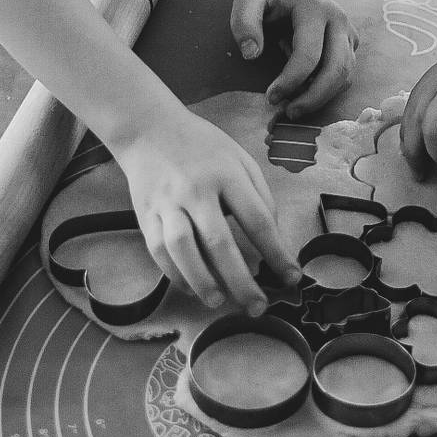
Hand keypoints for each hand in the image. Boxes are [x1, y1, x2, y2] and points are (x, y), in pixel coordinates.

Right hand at [115, 107, 299, 311]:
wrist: (150, 129)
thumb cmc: (203, 147)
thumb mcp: (240, 159)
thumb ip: (259, 195)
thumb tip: (272, 237)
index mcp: (228, 174)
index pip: (258, 220)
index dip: (277, 253)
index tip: (291, 278)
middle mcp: (197, 190)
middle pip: (219, 242)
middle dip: (240, 280)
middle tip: (257, 307)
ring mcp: (168, 203)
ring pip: (183, 249)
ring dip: (202, 280)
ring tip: (219, 302)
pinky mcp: (145, 214)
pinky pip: (158, 250)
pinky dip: (175, 274)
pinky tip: (191, 287)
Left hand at [230, 0, 357, 118]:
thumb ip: (244, 22)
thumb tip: (251, 54)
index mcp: (315, 8)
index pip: (310, 53)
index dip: (291, 80)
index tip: (271, 97)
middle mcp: (339, 21)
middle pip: (337, 69)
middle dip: (314, 97)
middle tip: (289, 112)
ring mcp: (348, 33)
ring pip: (345, 75)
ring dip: (322, 97)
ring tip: (295, 107)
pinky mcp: (350, 44)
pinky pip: (345, 74)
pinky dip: (328, 90)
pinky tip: (306, 94)